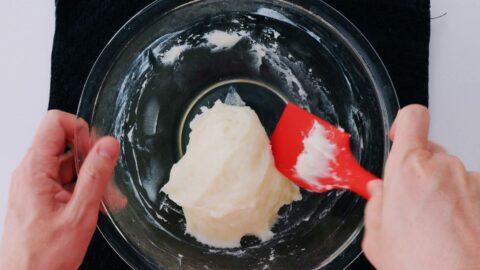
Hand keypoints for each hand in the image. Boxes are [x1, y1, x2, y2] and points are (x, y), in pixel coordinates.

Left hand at [0, 110, 119, 269]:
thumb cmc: (43, 257)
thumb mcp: (79, 215)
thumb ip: (95, 176)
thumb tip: (107, 145)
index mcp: (34, 170)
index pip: (54, 122)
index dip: (80, 129)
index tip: (96, 149)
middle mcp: (29, 172)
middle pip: (62, 141)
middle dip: (88, 155)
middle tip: (103, 176)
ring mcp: (33, 184)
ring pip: (65, 162)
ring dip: (88, 174)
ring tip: (103, 197)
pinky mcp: (38, 196)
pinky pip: (62, 179)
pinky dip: (81, 187)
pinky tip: (93, 204)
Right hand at [362, 105, 479, 269]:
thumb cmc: (423, 266)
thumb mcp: (378, 237)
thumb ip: (375, 205)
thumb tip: (380, 193)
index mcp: (408, 170)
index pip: (412, 118)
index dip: (403, 123)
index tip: (398, 134)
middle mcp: (443, 168)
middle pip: (428, 152)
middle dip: (418, 171)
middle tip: (411, 203)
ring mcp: (471, 182)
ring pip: (449, 173)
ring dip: (441, 190)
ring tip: (434, 225)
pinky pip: (470, 190)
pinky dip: (462, 204)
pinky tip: (453, 230)